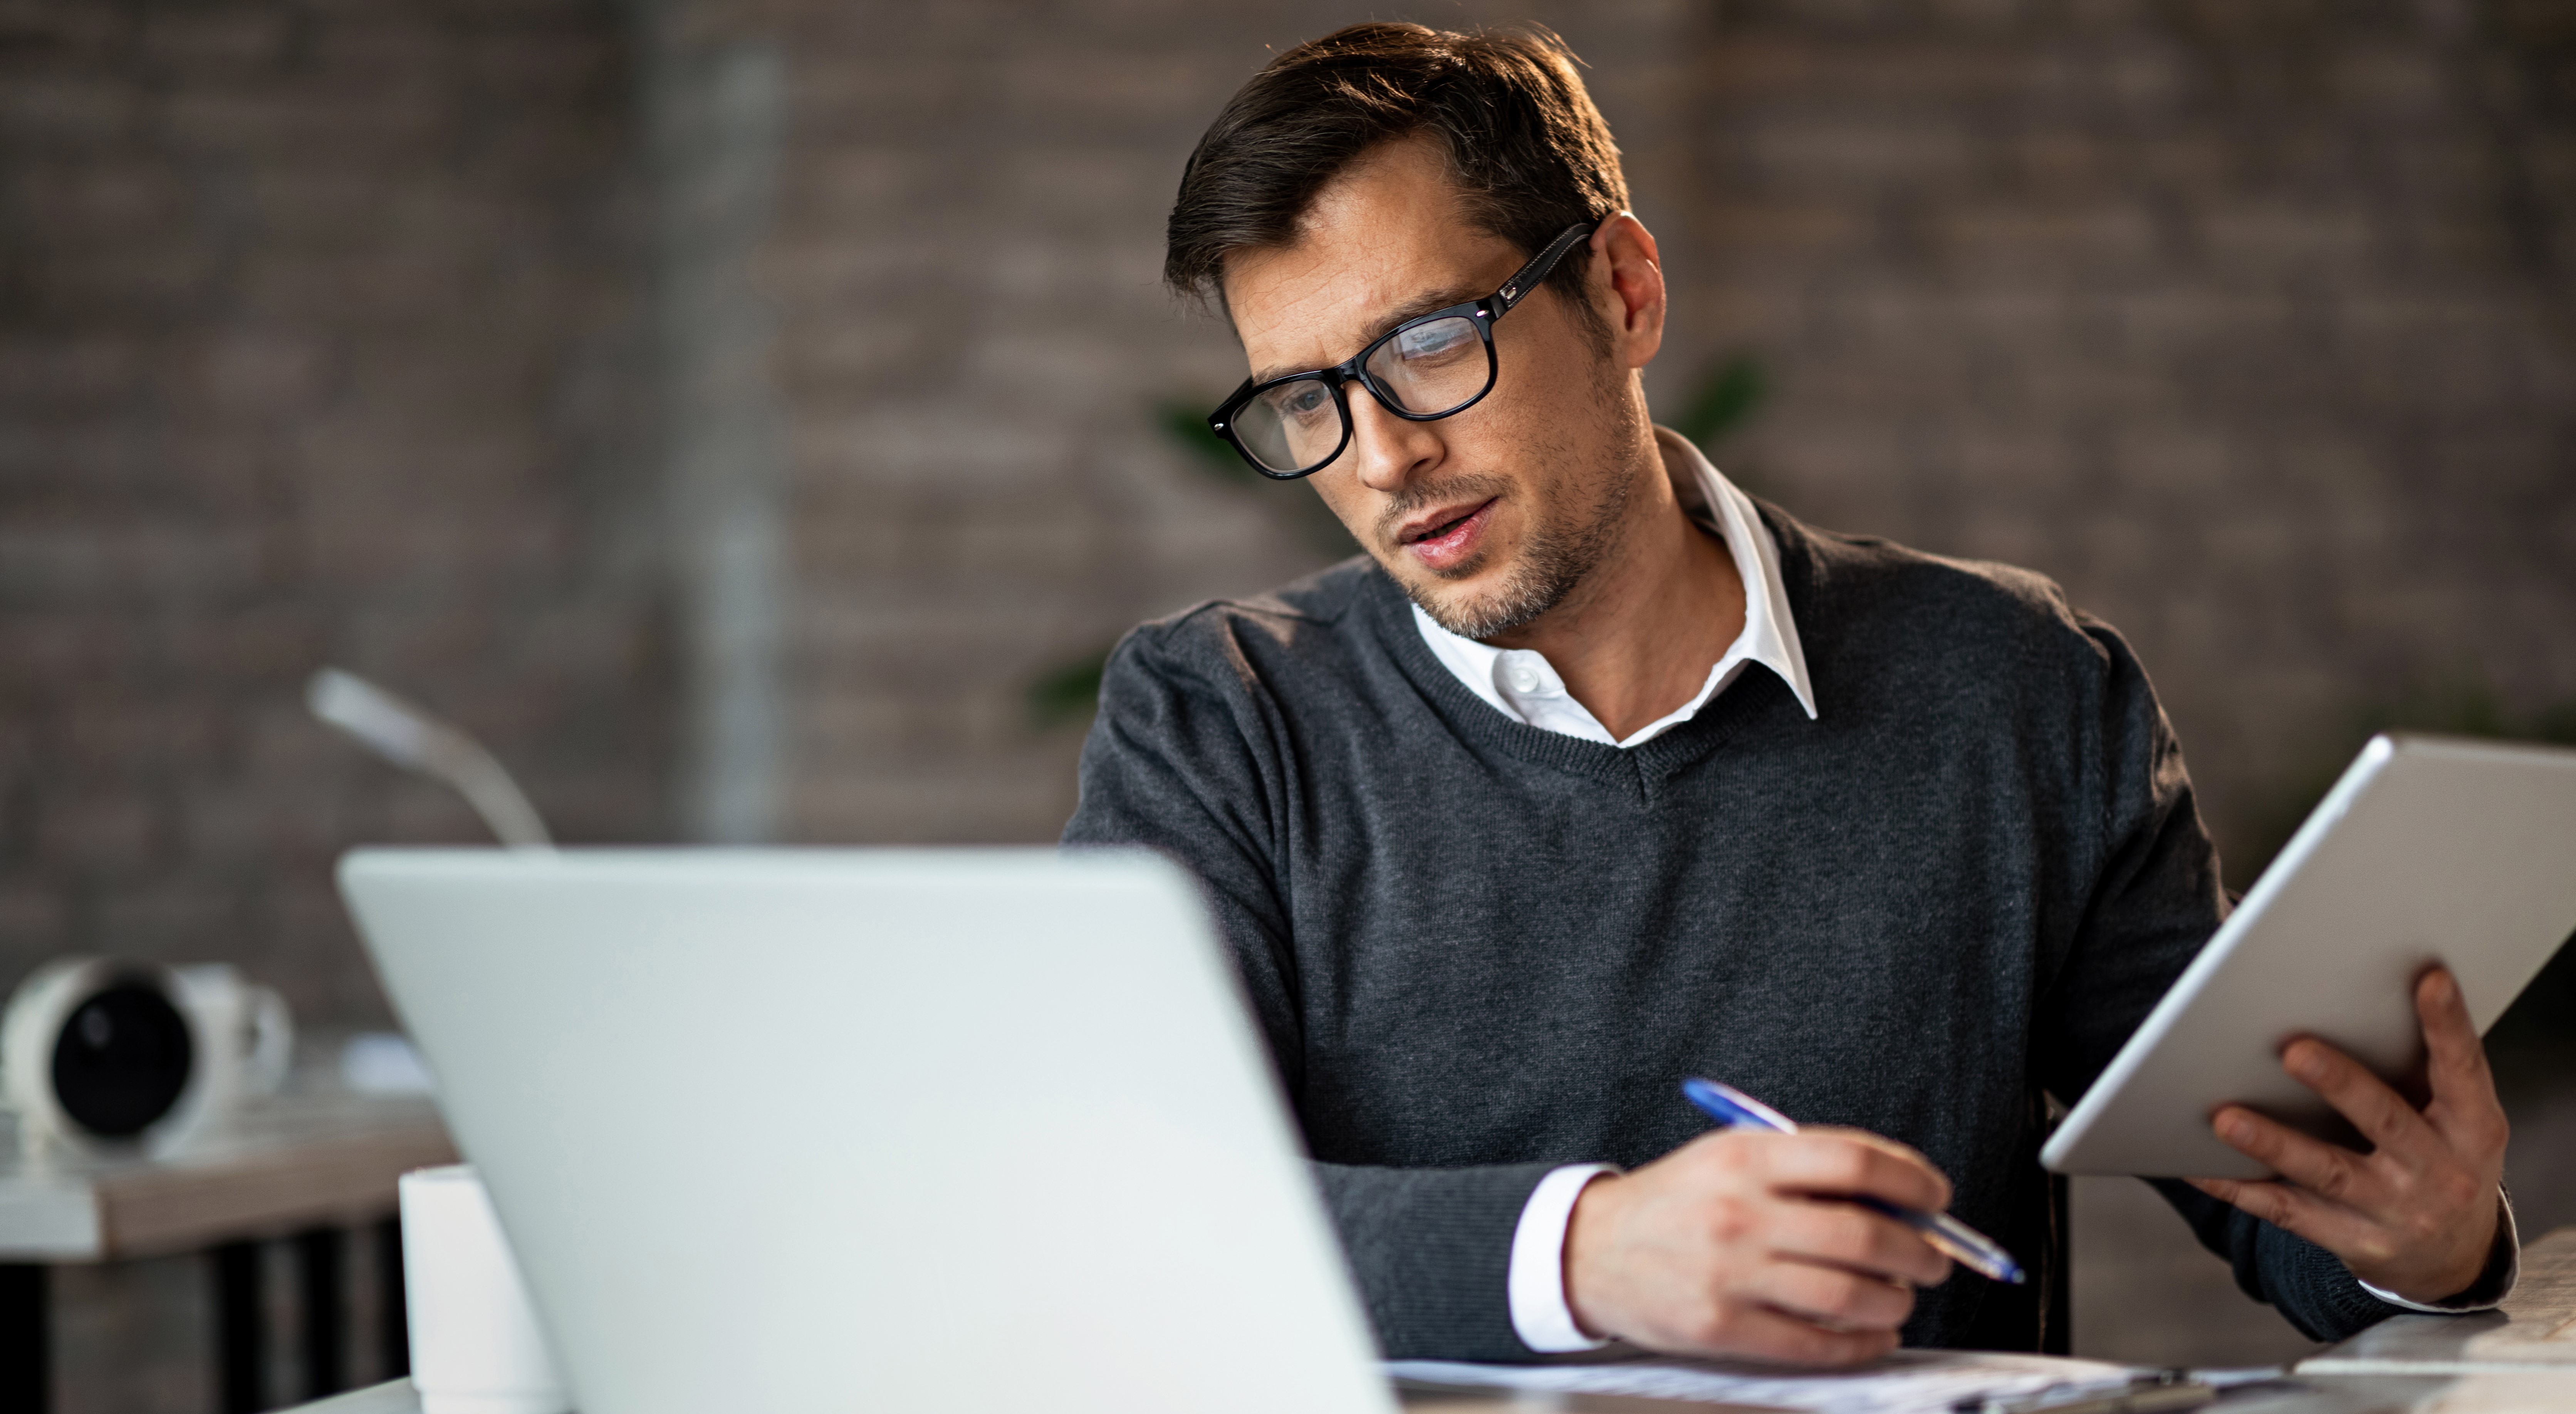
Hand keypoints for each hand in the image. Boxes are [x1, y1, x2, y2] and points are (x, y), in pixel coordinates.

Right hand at [1564, 1127, 1953, 1364]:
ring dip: (1894, 1300)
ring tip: (1899, 1297)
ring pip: (1848, 1295)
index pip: (1856, 1162)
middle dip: (1920, 1252)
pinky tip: (1873, 1335)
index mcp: (1747, 1158)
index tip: (1936, 1197)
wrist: (1592, 1250)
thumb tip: (1901, 1200)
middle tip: (1933, 1260)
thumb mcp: (1733, 1157)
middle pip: (1864, 1234)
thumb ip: (1808, 1169)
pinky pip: (1815, 1344)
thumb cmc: (1677, 1201)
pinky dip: (1861, 1345)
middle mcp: (1741, 1212)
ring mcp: (1730, 1273)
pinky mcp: (1722, 1327)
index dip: (1914, 1181)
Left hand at [2188, 967, 2508, 1302]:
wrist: (2455, 1256)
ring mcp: (2398, 1211)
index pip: (2463, 1068)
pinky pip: (2288, 1211)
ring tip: (2225, 1118)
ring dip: (2274, 1143)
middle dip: (2341, 1084)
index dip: (2448, 1025)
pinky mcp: (2356, 1242)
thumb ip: (2422, 1071)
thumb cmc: (2443, 1160)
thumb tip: (2356, 999)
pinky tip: (2197, 1165)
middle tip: (2294, 1049)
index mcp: (2473, 1127)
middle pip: (2385, 1119)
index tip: (2429, 979)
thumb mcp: (2457, 1121)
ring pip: (2328, 1172)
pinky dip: (2239, 1187)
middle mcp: (2441, 1171)